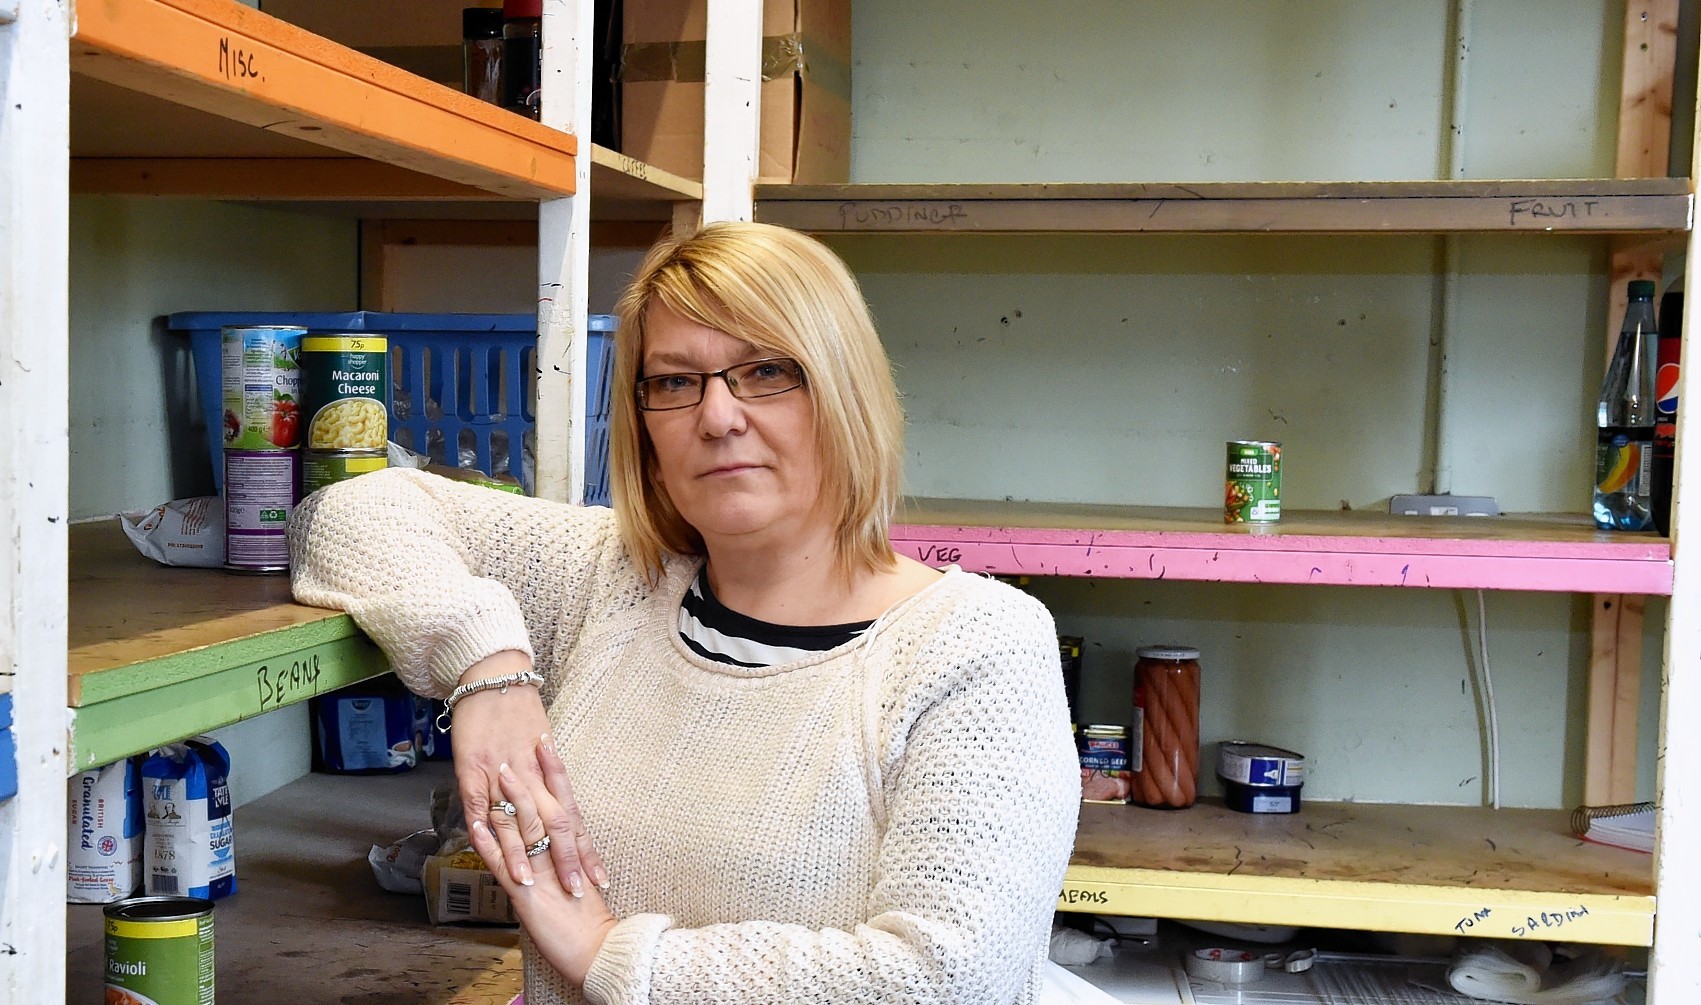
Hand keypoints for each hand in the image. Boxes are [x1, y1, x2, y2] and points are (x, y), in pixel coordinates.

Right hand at [450, 653, 606, 895]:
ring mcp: (500, 774)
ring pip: (516, 820)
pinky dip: (484, 828)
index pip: (573, 817)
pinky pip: (479, 804)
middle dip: (563, 860)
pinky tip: (490, 850)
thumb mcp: (540, 744)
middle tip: (575, 892)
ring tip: (530, 885)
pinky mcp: (471, 770)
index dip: (585, 849)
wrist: (494, 674)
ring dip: (523, 855)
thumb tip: (558, 807)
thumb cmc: (518, 707)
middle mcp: (531, 776)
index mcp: (548, 772)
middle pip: (552, 823)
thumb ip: (547, 778)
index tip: (598, 878)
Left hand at [470, 743, 617, 986]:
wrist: (599, 951)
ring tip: (501, 771)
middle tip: (527, 743)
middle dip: (536, 774)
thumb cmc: (587, 923)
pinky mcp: (524, 893)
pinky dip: (488, 844)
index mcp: (570, 851)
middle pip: (546, 806)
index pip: (564, 802)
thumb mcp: (577, 884)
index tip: (547, 742)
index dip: (555, 771)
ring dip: (512, 800)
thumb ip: (564, 861)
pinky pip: (502, 865)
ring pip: (525, 828)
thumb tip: (555, 843)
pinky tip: (475, 826)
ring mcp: (541, 871)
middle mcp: (557, 855)